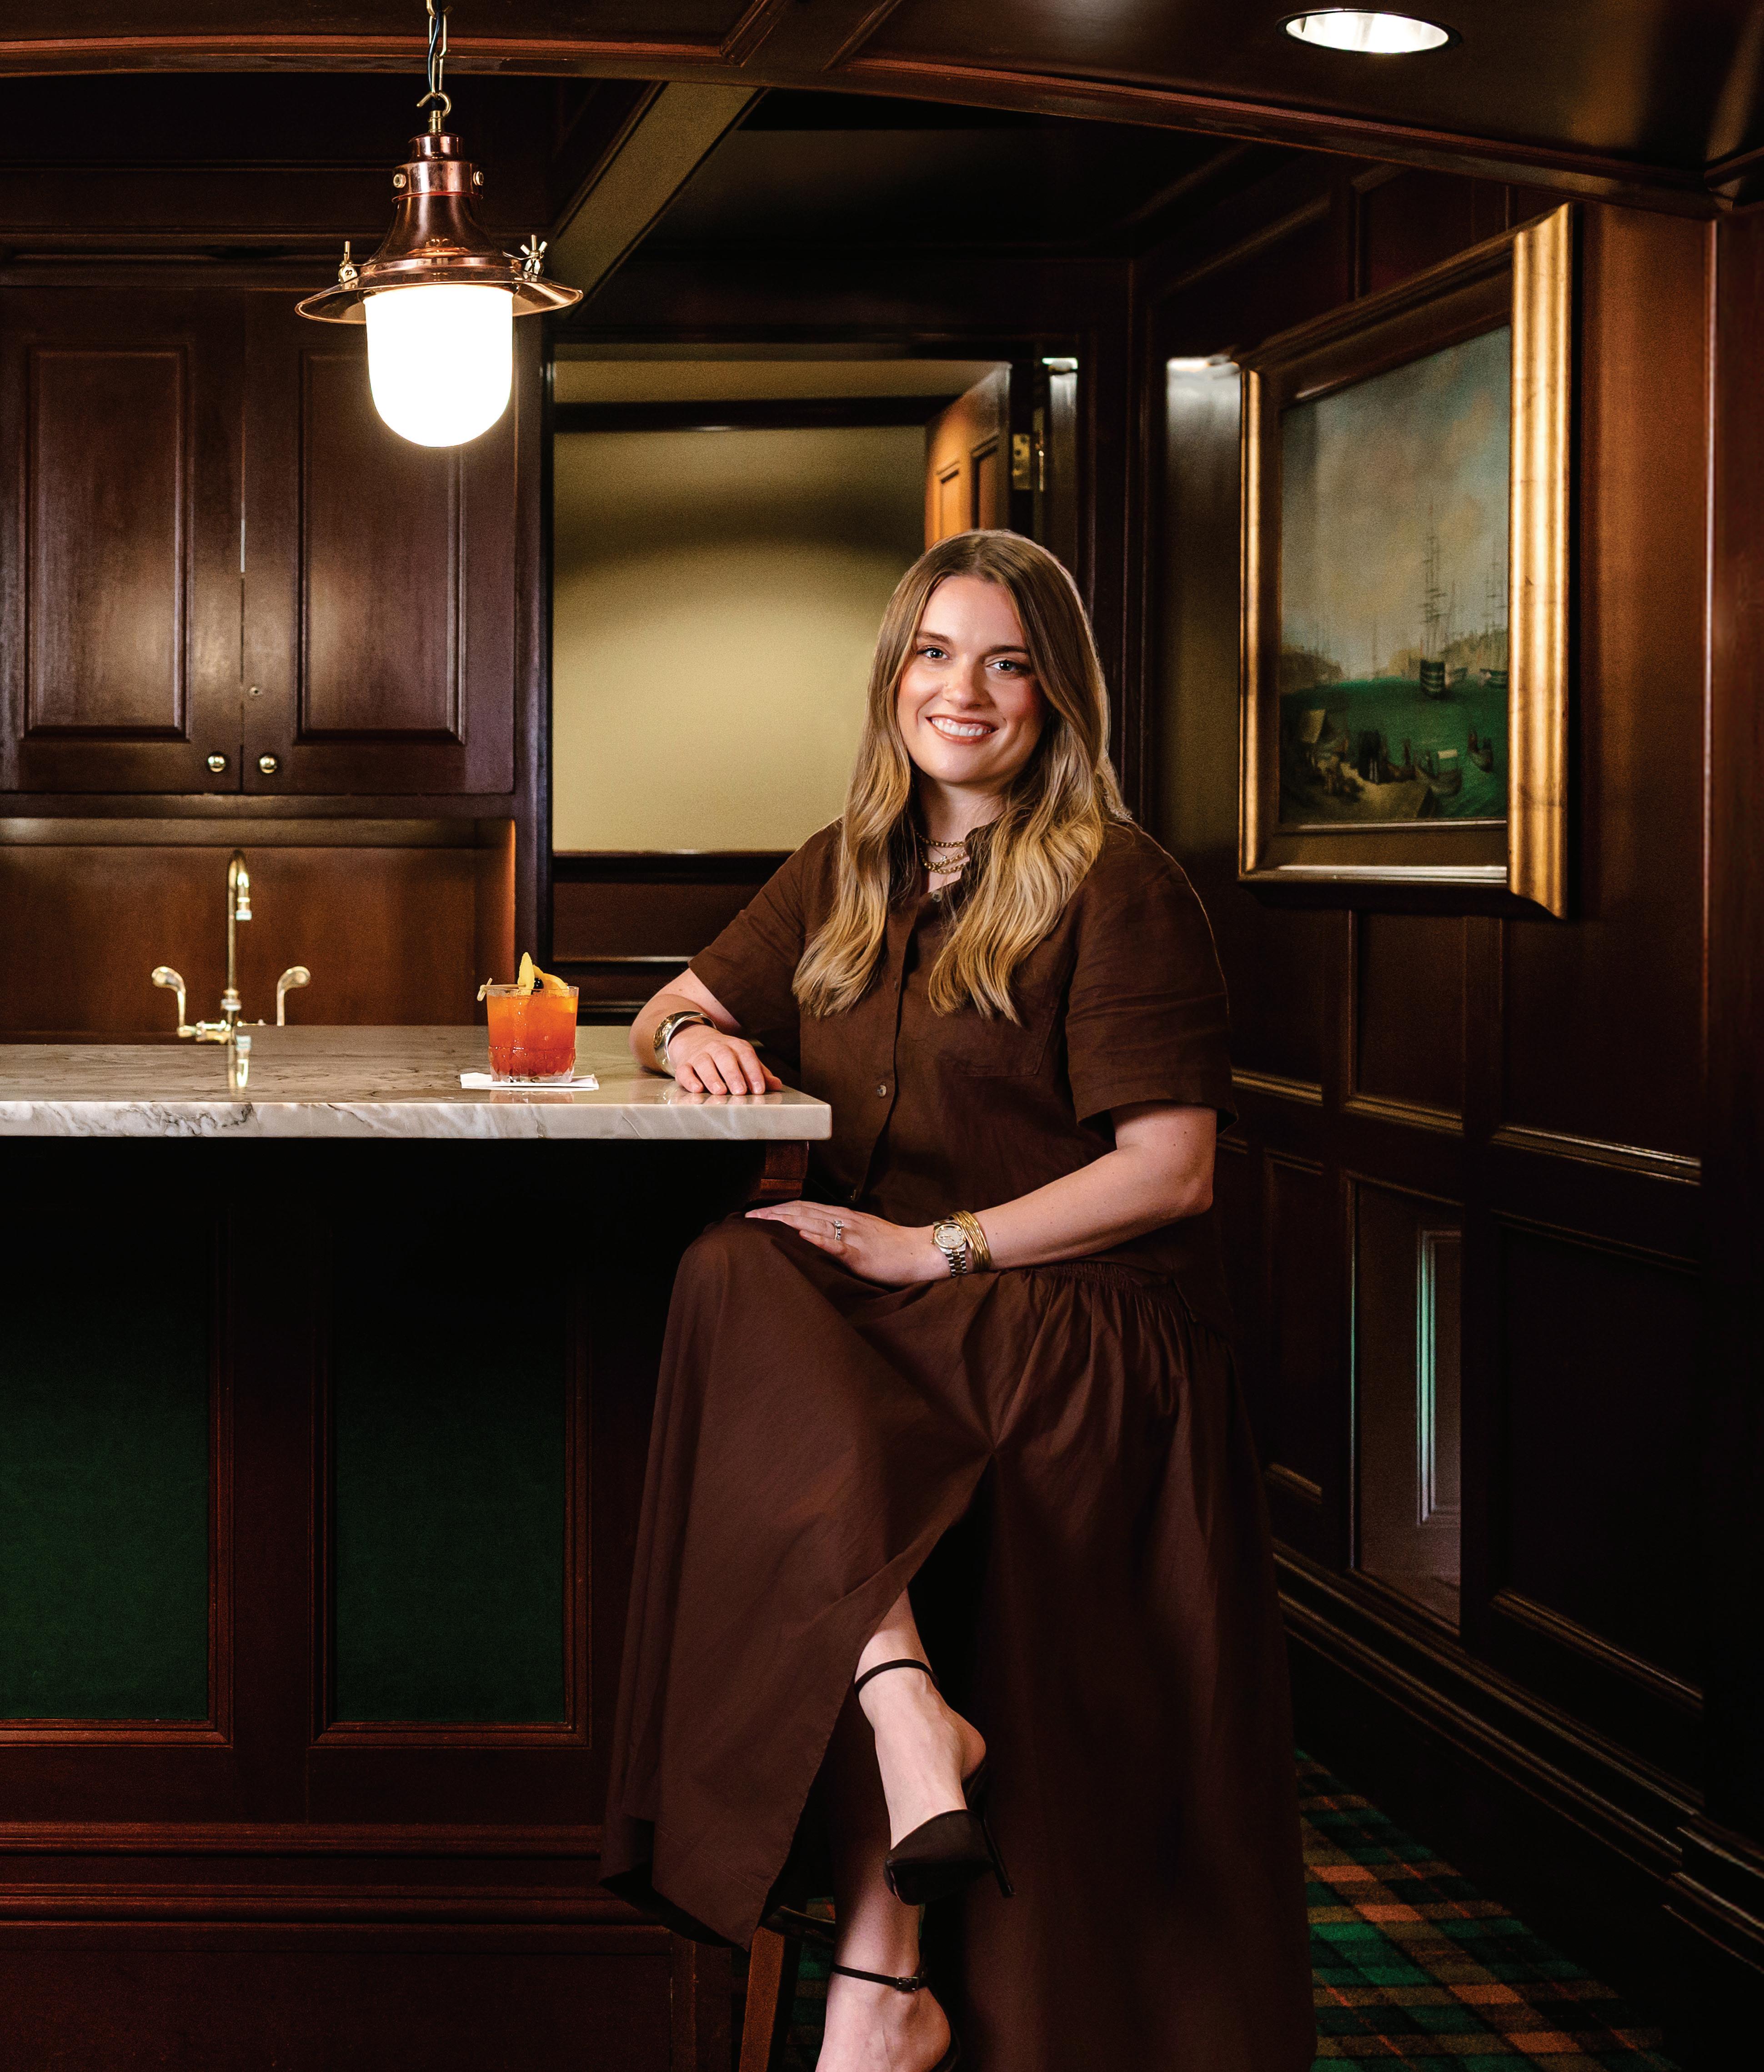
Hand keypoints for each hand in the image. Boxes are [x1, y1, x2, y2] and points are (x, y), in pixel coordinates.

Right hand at [668, 1022, 781, 1094]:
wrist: (693, 1039)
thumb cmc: (725, 1056)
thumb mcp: (743, 1060)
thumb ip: (759, 1073)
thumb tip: (777, 1085)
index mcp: (735, 1046)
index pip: (746, 1056)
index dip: (754, 1072)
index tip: (759, 1089)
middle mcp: (717, 1048)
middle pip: (725, 1057)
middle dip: (733, 1075)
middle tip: (740, 1091)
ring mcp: (699, 1055)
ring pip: (704, 1063)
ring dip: (712, 1077)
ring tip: (720, 1091)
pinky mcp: (684, 1064)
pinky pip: (684, 1070)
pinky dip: (689, 1080)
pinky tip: (697, 1089)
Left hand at [746, 1201, 943, 1286]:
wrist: (919, 1251)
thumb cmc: (892, 1247)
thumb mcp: (862, 1234)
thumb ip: (840, 1232)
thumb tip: (815, 1236)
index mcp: (843, 1216)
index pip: (804, 1208)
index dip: (778, 1209)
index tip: (756, 1213)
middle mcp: (844, 1220)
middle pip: (801, 1211)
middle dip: (773, 1214)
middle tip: (747, 1218)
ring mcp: (851, 1235)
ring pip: (812, 1223)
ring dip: (784, 1222)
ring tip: (761, 1223)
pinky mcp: (859, 1253)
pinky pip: (835, 1244)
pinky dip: (817, 1239)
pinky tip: (801, 1237)